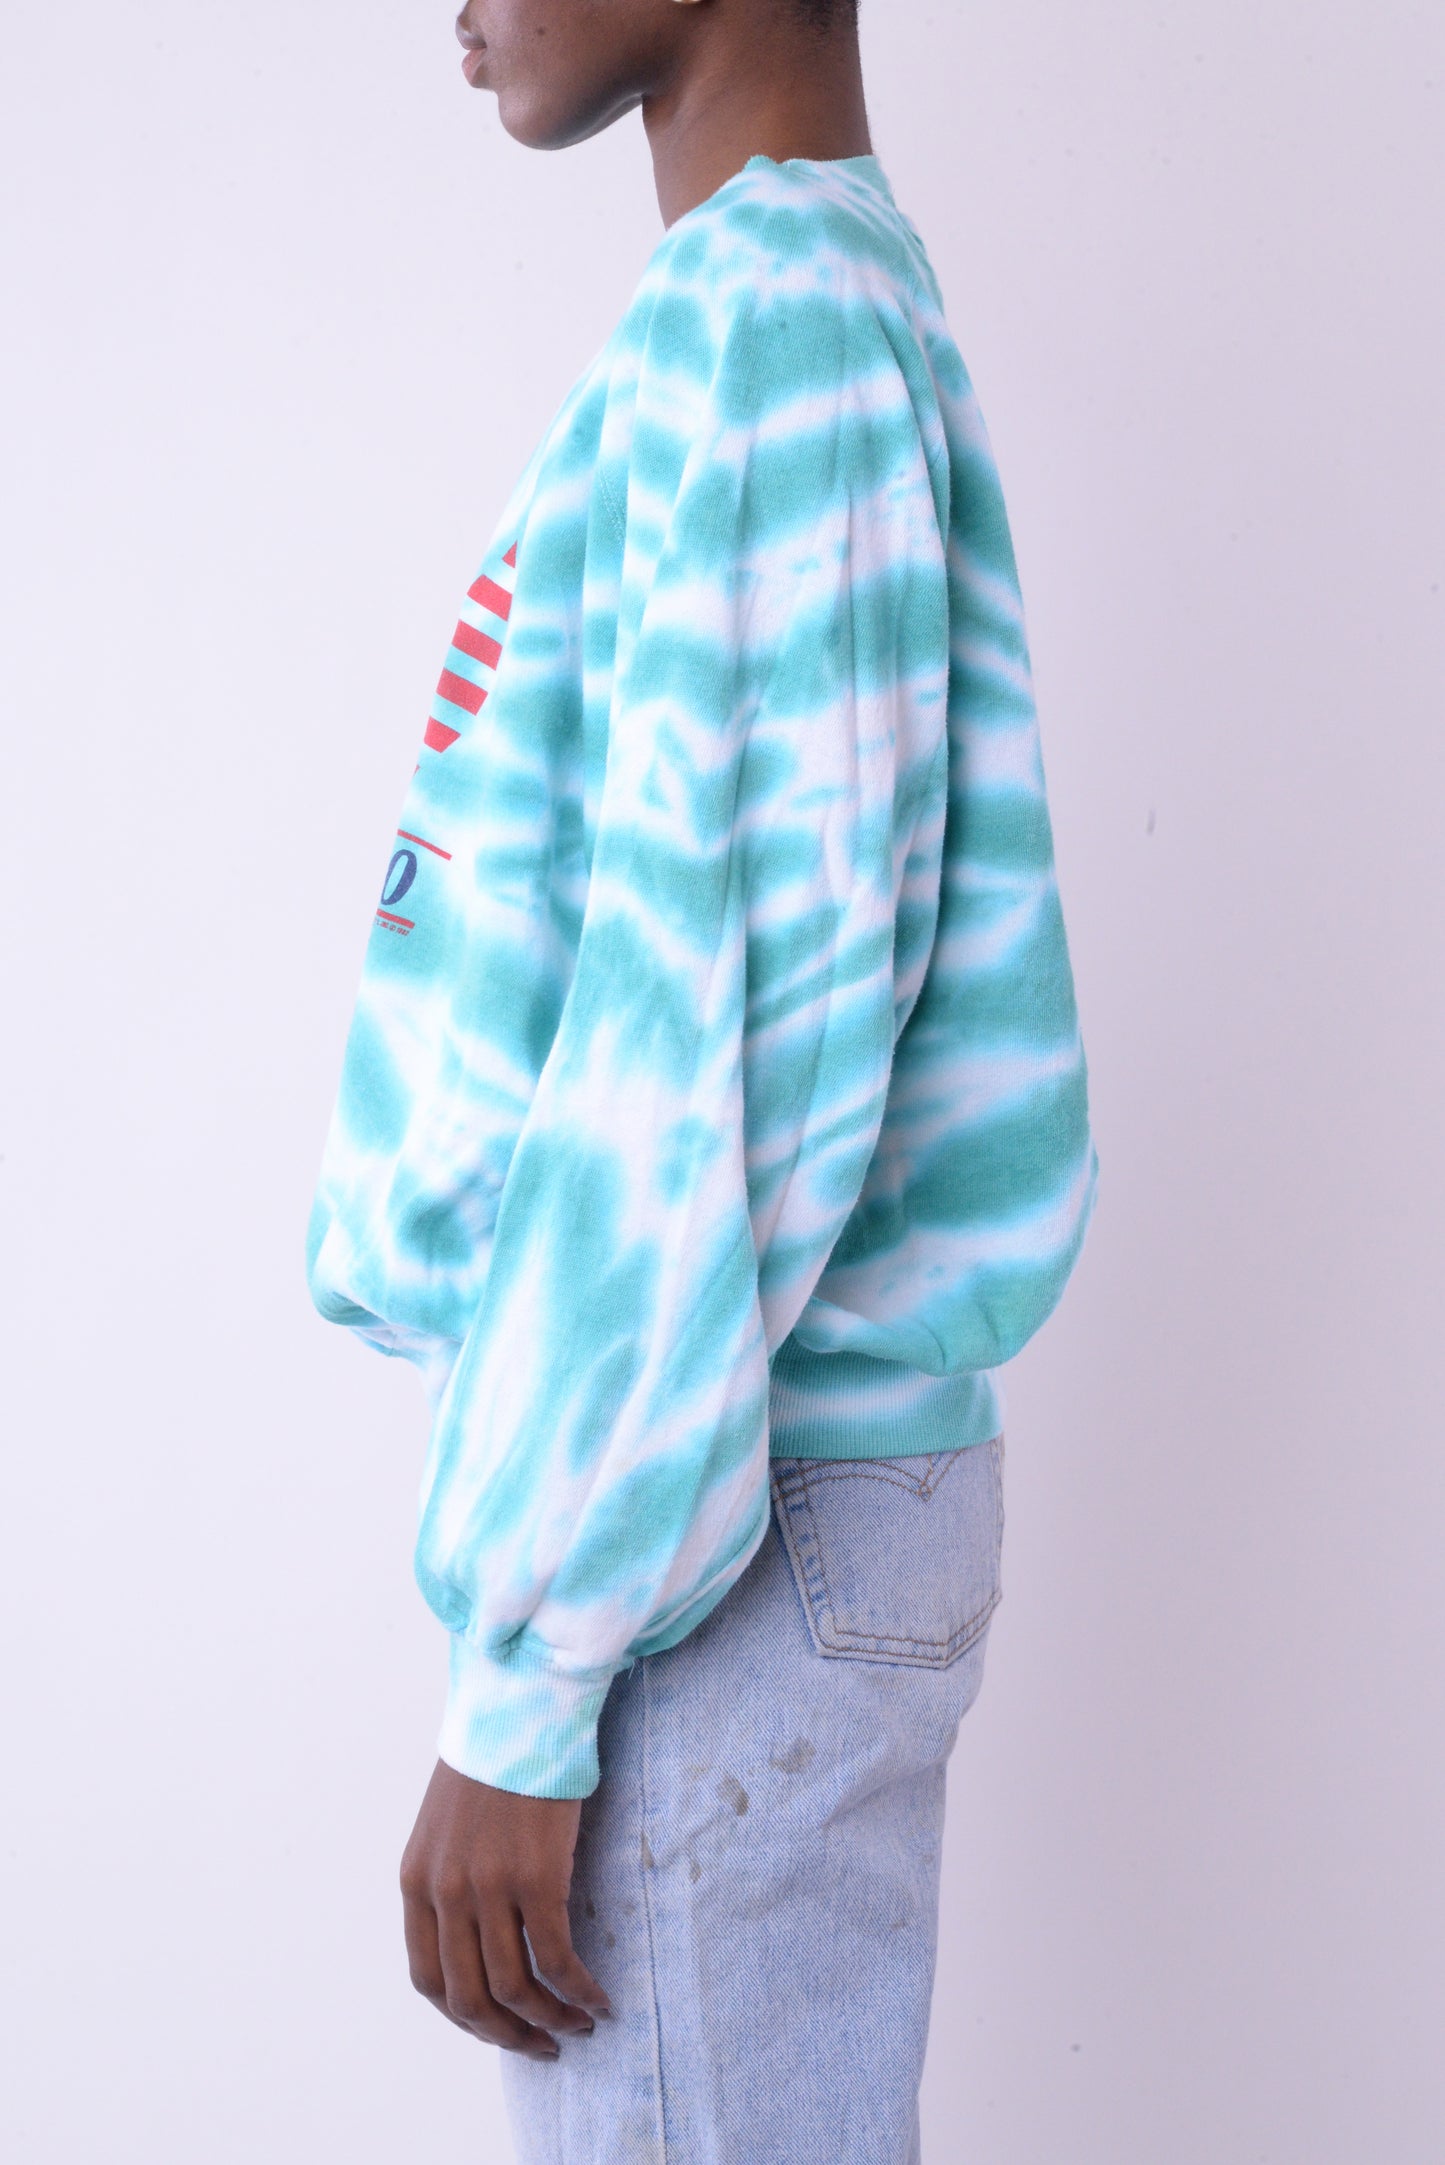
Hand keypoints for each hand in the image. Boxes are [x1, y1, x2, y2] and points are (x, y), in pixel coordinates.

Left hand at [400, 1759, 611, 2058]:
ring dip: (550, 2021)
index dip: (464, 2017)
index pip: (428, 1979)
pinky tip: (599, 1998)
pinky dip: (578, 1990)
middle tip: (543, 2046)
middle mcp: (446, 1891)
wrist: (522, 1706)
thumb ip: (451, 1879)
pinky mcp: (536, 1876)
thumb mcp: (448, 1825)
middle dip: (508, 2034)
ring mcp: (489, 1886)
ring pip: (514, 1987)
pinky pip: (556, 1958)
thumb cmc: (494, 1760)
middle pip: (468, 1997)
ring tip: (579, 2026)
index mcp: (417, 1880)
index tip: (499, 2027)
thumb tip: (478, 1936)